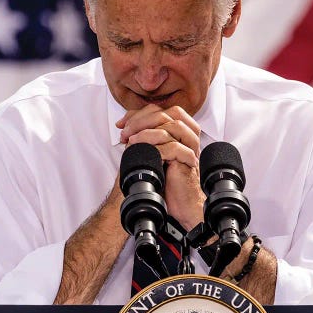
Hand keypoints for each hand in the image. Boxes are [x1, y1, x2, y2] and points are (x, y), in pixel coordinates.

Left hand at [117, 105, 204, 229]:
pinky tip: (143, 153)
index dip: (139, 114)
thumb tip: (123, 123)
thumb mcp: (150, 150)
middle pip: (168, 114)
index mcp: (180, 129)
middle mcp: (189, 135)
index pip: (161, 110)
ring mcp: (191, 147)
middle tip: (125, 132)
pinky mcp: (189, 160)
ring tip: (131, 141)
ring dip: (147, 132)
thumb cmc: (165, 178)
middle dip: (142, 120)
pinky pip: (173, 147)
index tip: (121, 124)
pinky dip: (155, 148)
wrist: (178, 202)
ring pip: (173, 126)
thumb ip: (142, 135)